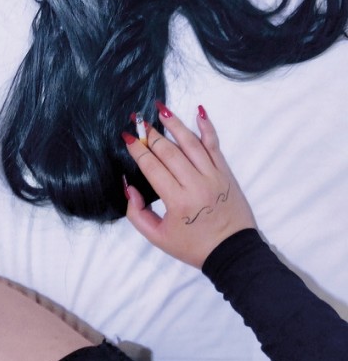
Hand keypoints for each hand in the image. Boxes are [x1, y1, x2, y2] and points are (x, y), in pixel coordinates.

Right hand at [123, 104, 256, 267]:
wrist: (233, 252)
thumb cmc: (193, 246)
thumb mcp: (158, 238)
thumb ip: (137, 213)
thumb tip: (129, 186)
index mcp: (177, 201)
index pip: (152, 167)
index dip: (137, 150)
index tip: (126, 137)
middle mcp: (195, 184)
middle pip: (169, 152)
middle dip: (151, 134)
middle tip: (138, 121)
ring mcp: (213, 175)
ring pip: (191, 143)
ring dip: (175, 124)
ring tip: (160, 109)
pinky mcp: (225, 172)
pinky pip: (215, 145)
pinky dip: (207, 127)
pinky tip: (198, 112)